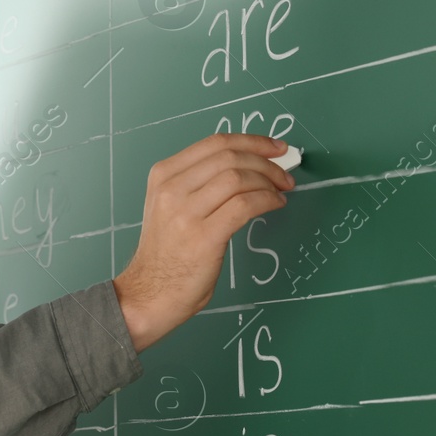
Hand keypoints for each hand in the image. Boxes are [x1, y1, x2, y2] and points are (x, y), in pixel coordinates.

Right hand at [113, 133, 293, 352]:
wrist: (149, 294)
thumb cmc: (167, 254)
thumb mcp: (171, 206)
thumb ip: (200, 183)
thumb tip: (250, 166)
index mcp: (163, 175)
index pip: (215, 143)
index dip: (252, 141)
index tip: (275, 148)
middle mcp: (171, 189)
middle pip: (230, 157)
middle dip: (266, 161)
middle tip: (285, 173)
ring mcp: (185, 213)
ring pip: (238, 177)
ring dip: (269, 181)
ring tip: (281, 191)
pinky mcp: (203, 236)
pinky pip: (244, 205)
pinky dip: (267, 200)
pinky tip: (274, 204)